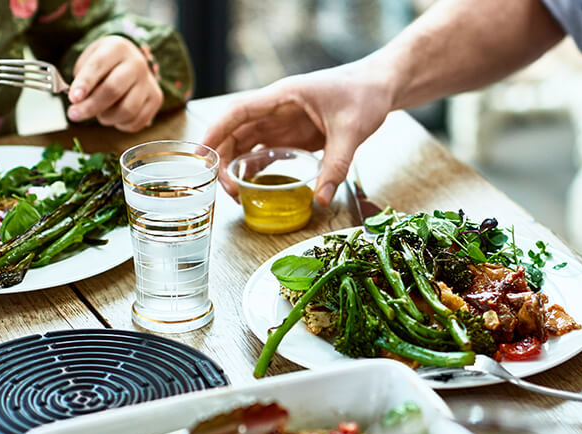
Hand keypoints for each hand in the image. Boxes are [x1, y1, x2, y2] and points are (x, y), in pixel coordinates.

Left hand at [67, 35, 163, 132]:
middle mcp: (137, 63)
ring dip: (106, 117)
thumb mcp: (88, 60)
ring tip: (98, 113)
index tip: (73, 98)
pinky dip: (121, 124)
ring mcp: (149, 82)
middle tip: (74, 115)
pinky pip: (137, 121)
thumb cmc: (104, 64)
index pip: (99, 65)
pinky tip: (114, 117)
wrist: (130, 62)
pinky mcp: (156, 98)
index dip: (85, 83)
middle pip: (113, 90)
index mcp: (117, 48)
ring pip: (127, 110)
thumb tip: (78, 102)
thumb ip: (81, 79)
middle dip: (90, 106)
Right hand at [202, 61, 393, 205]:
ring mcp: (284, 122)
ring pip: (248, 143)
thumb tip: (321, 199)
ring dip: (238, 166)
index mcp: (283, 97)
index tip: (201, 155)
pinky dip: (256, 168)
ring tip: (236, 194)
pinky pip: (267, 151)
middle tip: (225, 190)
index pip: (239, 112)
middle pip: (237, 132)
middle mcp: (277, 109)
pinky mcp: (294, 134)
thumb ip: (336, 165)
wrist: (380, 87)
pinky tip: (252, 187)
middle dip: (224, 159)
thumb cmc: (364, 95)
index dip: (216, 132)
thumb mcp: (352, 131)